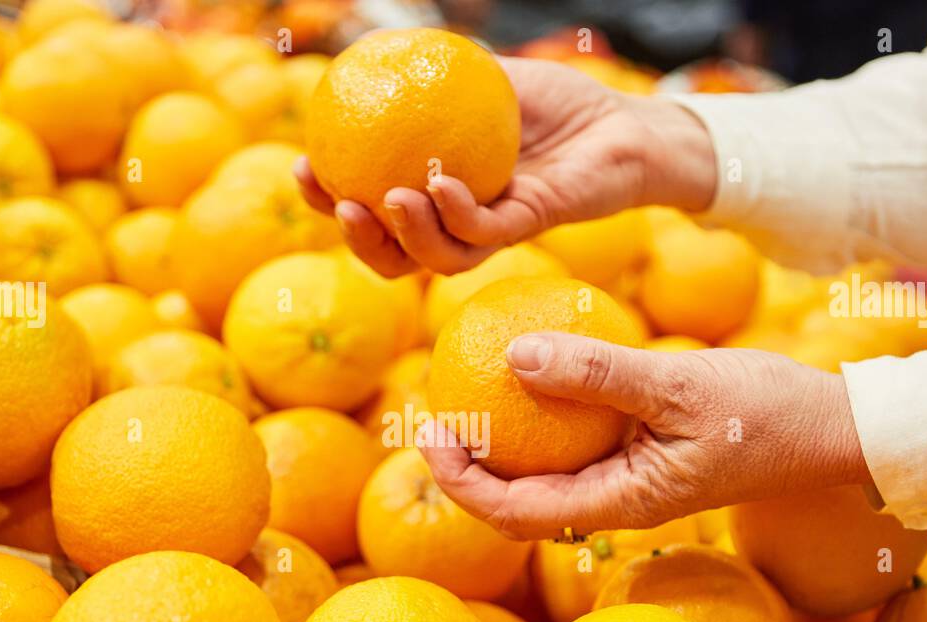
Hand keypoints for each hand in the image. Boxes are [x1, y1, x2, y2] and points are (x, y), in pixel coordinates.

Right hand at [295, 57, 716, 276]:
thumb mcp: (487, 81)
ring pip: (434, 259)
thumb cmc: (557, 104)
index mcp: (438, 196)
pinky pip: (483, 234)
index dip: (330, 200)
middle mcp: (461, 223)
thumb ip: (435, 79)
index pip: (373, 211)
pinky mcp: (531, 227)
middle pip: (393, 255)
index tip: (303, 167)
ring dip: (402, 236)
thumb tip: (373, 58)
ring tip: (383, 199)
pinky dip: (455, 214)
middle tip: (336, 202)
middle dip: (355, 238)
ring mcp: (495, 231)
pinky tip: (440, 186)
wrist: (624, 123)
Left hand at [418, 334, 871, 539]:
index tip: (429, 434)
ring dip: (499, 443)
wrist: (833, 429)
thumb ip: (599, 374)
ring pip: (543, 474)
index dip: (461, 483)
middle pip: (516, 502)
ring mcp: (628, 478)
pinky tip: (530, 369)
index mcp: (619, 503)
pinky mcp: (641, 452)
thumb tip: (514, 356)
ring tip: (464, 391)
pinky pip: (575, 443)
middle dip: (465, 468)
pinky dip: (543, 416)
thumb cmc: (767, 412)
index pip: (515, 513)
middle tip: (432, 411)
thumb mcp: (679, 385)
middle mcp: (615, 500)